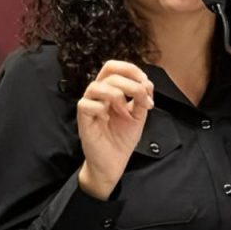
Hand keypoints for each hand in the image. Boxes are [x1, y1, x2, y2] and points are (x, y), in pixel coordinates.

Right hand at [76, 60, 153, 199]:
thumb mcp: (139, 115)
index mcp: (111, 89)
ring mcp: (89, 105)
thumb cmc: (122, 137)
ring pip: (96, 86)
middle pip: (109, 73)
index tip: (147, 84)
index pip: (115, 67)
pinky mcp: (82, 119)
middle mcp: (99, 94)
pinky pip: (86, 104)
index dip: (132, 70)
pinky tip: (108, 119)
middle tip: (143, 100)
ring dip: (117, 96)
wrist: (114, 161)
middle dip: (131, 84)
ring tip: (126, 112)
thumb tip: (147, 84)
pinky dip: (101, 110)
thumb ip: (142, 98)